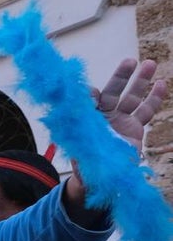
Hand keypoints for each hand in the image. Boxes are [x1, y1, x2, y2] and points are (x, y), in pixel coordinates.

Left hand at [66, 58, 166, 211]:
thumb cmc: (85, 162)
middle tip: (130, 61)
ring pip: (132, 97)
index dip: (90, 94)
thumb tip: (84, 104)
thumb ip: (80, 126)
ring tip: (149, 63)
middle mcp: (103, 115)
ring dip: (140, 81)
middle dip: (122, 76)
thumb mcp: (79, 145)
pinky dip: (154, 97)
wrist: (101, 179)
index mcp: (87, 117)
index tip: (91, 92)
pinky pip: (146, 110)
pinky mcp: (135, 128)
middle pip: (113, 90)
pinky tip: (161, 83)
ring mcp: (120, 120)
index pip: (88, 99)